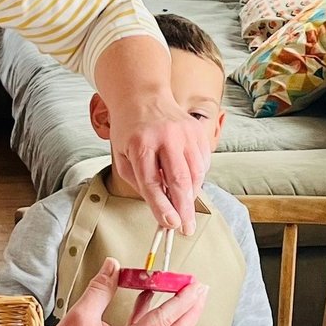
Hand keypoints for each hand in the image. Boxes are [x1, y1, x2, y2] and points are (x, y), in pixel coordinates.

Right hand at [29, 261, 206, 325]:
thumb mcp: (81, 316)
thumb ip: (101, 289)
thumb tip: (113, 267)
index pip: (164, 320)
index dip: (182, 300)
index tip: (194, 285)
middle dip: (191, 310)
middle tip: (201, 290)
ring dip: (176, 316)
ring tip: (184, 295)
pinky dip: (153, 321)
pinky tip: (148, 302)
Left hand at [106, 95, 209, 234]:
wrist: (143, 95)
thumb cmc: (129, 131)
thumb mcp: (123, 156)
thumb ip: (139, 182)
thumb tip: (162, 206)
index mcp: (141, 144)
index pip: (152, 183)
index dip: (162, 207)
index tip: (169, 225)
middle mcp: (165, 137)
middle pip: (179, 180)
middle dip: (184, 210)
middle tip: (186, 229)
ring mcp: (185, 133)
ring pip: (195, 174)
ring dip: (191, 196)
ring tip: (185, 208)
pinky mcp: (197, 132)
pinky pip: (203, 163)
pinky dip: (197, 178)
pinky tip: (187, 183)